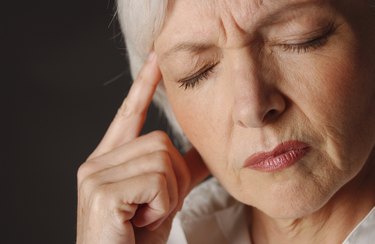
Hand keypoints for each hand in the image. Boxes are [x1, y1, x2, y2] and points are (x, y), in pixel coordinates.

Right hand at [76, 52, 208, 243]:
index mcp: (110, 160)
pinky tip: (141, 222)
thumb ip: (180, 172)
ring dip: (168, 196)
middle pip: (161, 142)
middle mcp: (97, 162)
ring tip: (146, 216)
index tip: (156, 59)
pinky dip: (162, 206)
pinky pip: (156, 180)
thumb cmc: (136, 237)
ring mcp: (95, 174)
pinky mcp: (101, 190)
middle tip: (154, 208)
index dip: (144, 86)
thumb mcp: (163, 199)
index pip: (129, 114)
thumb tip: (204, 150)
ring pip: (161, 159)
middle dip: (172, 180)